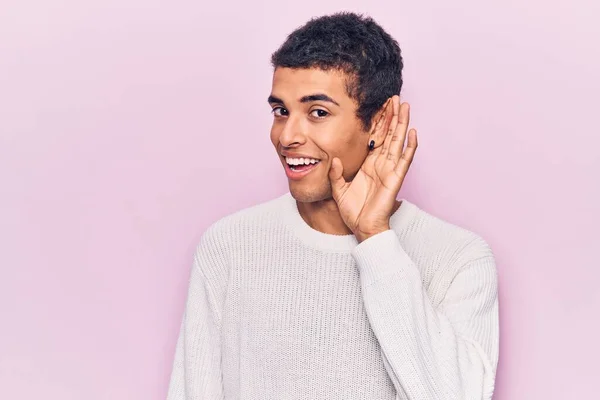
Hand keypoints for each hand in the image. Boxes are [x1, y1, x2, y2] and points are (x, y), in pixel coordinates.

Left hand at [328, 95, 417, 242]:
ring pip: (398, 141)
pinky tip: (413, 132)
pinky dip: (410, 146)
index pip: (375, 137)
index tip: (380, 105)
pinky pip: (405, 159)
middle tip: (394, 97)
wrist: (362, 228)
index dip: (378, 122)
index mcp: (368, 164)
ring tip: (404, 105)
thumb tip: (334, 159)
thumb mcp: (338, 188)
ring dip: (402, 123)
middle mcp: (381, 164)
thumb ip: (335, 173)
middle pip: (389, 134)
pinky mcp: (395, 178)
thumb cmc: (353, 211)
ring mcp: (390, 169)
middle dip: (392, 116)